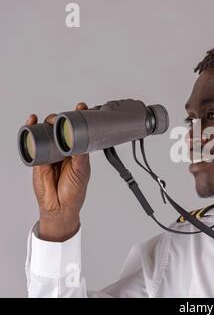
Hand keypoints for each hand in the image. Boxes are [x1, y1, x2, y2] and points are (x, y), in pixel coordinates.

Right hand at [26, 103, 90, 241]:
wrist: (60, 206)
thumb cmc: (74, 190)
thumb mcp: (82, 170)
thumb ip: (81, 155)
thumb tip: (79, 140)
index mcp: (78, 151)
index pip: (79, 131)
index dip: (80, 118)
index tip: (82, 107)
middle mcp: (64, 150)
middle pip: (62, 129)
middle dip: (62, 119)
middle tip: (64, 116)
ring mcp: (51, 153)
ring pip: (47, 133)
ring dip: (47, 123)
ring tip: (51, 120)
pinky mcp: (38, 157)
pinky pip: (33, 141)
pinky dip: (31, 129)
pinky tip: (32, 121)